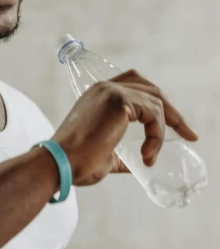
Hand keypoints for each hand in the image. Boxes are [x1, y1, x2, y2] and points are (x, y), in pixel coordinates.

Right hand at [53, 69, 198, 186]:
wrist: (60, 164)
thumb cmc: (76, 163)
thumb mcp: (106, 156)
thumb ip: (122, 154)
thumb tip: (139, 163)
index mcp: (99, 96)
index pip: (136, 84)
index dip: (158, 101)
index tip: (175, 123)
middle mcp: (105, 88)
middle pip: (152, 89)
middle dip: (173, 112)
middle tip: (189, 133)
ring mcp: (112, 92)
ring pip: (156, 103)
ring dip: (161, 132)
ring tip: (151, 155)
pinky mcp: (119, 102)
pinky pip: (154, 116)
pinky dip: (156, 136)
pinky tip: (147, 154)